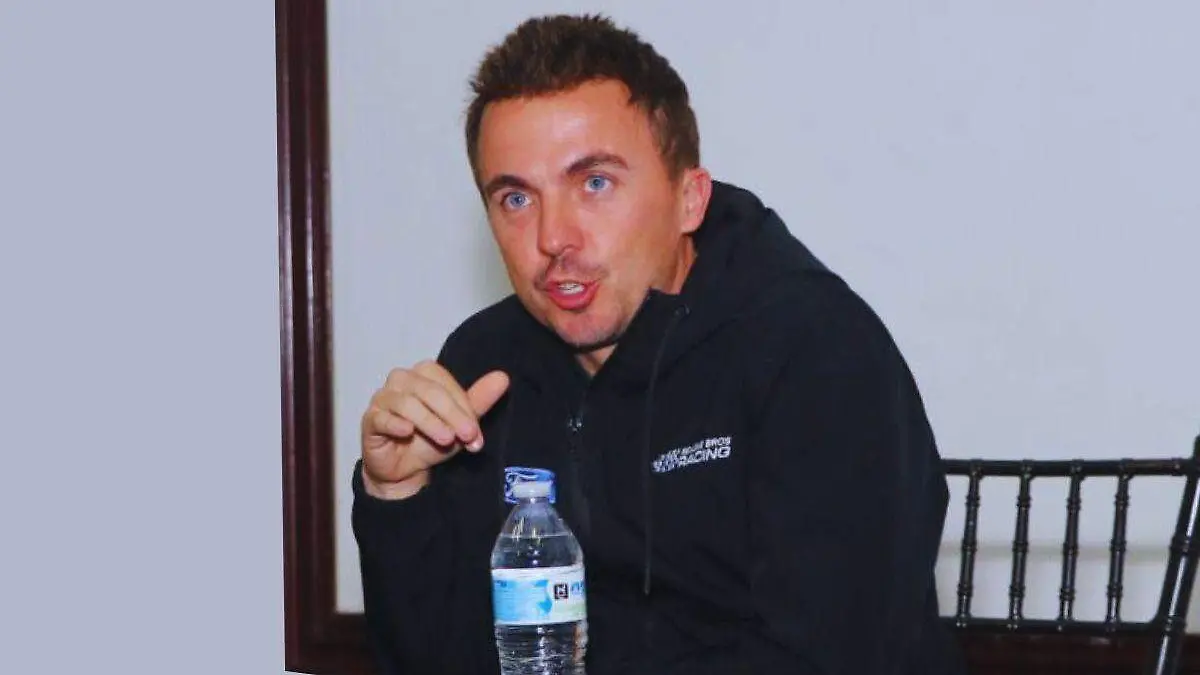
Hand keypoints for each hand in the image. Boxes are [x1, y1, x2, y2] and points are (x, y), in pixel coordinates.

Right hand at [360, 360, 509, 499]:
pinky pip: (381, 417)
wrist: (406, 471)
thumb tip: (502, 377)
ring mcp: (383, 398)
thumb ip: (479, 400)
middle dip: (451, 414)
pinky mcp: (370, 420)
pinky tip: (407, 432)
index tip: (476, 432)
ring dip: (429, 421)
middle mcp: (401, 380)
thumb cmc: (431, 441)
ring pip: (406, 403)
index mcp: (424, 374)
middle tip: (467, 436)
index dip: (463, 406)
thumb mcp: (460, 424)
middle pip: (428, 391)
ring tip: (446, 440)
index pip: (444, 382)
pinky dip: (395, 423)